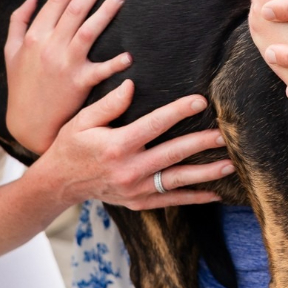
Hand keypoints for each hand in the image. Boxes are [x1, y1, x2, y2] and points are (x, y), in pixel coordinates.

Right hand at [5, 0, 129, 153]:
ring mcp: (64, 64)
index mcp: (34, 36)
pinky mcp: (78, 84)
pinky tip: (129, 55)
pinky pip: (100, 71)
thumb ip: (18, 21)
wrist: (27, 123)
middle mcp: (49, 46)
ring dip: (106, 10)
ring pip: (88, 29)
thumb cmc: (21, 85)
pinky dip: (114, 63)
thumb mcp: (11, 52)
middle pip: (76, 8)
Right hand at [41, 79, 234, 208]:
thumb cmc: (71, 145)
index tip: (200, 101)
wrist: (59, 183)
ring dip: (205, 173)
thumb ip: (109, 104)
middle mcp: (129, 169)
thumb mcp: (83, 120)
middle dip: (201, 142)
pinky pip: (171, 200)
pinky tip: (214, 192)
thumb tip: (131, 85)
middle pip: (173, 154)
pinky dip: (194, 197)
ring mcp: (135, 189)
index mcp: (117, 145)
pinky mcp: (138, 202)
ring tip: (229, 164)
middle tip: (224, 133)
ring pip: (177, 180)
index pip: (155, 125)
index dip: (179, 111)